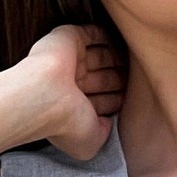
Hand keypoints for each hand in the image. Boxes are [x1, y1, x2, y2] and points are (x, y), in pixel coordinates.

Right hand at [24, 23, 125, 158]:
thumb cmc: (65, 123)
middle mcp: (72, 83)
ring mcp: (70, 60)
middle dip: (118, 79)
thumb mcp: (90, 143)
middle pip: (104, 77)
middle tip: (131, 81)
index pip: (102, 99)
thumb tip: (109, 123)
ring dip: (116, 59)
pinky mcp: (69, 38)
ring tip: (130, 62)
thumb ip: (103, 133)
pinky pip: (91, 33)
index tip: (127, 102)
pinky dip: (105, 36)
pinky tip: (117, 40)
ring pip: (101, 56)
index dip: (116, 100)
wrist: (45, 97)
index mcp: (74, 105)